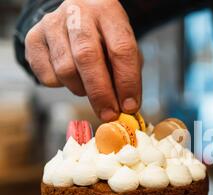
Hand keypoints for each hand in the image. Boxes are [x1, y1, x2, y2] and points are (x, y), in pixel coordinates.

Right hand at [24, 0, 141, 120]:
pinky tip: (71, 77)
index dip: (127, 81)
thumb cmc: (105, 38)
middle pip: (87, 57)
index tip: (129, 106)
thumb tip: (127, 107)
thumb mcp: (124, 48)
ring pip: (65, 69)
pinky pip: (47, 76)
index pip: (121, 48)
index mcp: (108, 12)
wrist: (76, 18)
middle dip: (101, 92)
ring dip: (81, 89)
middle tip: (109, 114)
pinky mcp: (33, 38)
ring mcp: (52, 24)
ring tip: (90, 87)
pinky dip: (62, 86)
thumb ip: (128, 74)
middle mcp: (78, 13)